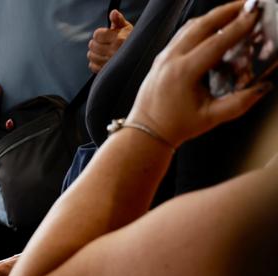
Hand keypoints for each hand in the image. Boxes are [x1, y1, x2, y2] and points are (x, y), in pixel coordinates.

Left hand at [88, 9, 132, 73]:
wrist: (138, 56)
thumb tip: (113, 13)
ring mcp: (110, 62)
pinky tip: (101, 59)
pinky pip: (92, 66)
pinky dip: (94, 63)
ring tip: (101, 50)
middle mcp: (114, 51)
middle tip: (102, 43)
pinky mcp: (106, 71)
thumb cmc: (131, 40)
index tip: (104, 35)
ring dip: (94, 52)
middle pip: (92, 45)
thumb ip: (118, 20)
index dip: (99, 34)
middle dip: (95, 42)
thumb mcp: (127, 28)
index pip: (97, 34)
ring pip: (91, 56)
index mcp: (119, 39)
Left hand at [127, 1, 270, 147]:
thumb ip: (239, 103)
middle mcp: (170, 60)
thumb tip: (263, 87)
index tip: (255, 15)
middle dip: (227, 11)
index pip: (215, 43)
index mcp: (182, 73)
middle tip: (250, 4)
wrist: (145, 131)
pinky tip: (216, 25)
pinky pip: (183, 34)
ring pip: (191, 27)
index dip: (237, 27)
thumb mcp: (211, 118)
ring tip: (236, 10)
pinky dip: (201, 25)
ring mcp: (163, 56)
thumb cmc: (176, 126)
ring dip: (214, 16)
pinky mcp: (161, 57)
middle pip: (202, 25)